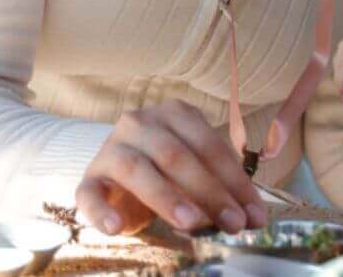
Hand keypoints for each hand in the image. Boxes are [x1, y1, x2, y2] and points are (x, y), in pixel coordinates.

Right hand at [74, 100, 266, 236]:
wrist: (118, 174)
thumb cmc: (167, 170)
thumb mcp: (196, 170)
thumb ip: (222, 186)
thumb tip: (253, 215)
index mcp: (175, 114)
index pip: (209, 145)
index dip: (235, 181)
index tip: (254, 214)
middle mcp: (140, 123)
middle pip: (177, 155)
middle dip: (210, 192)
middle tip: (234, 223)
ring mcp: (111, 149)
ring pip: (137, 169)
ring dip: (166, 197)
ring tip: (191, 222)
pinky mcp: (89, 178)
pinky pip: (89, 194)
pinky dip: (100, 211)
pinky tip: (116, 228)